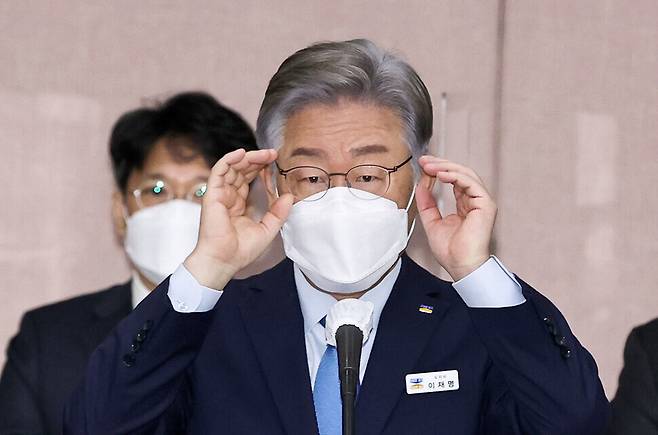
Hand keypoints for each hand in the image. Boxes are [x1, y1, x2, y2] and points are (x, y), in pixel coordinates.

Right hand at [184, 148, 293, 288]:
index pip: (249, 180)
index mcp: (239, 204)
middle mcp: (229, 197)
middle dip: (258, 160)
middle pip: (242, 171)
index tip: (275, 162)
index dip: (261, 169)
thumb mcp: (268, 229)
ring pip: (232, 168)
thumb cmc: (241, 250)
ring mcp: (220, 194)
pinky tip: (243, 153)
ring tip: (265, 153)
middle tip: (273, 153)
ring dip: (248, 157)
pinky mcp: (212, 194)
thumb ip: (278, 213)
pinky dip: (229, 159)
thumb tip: (289, 196)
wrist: (224, 260)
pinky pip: (219, 171)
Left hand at [415, 156, 496, 280]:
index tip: (423, 165)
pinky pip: (471, 183)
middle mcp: (475, 201)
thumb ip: (427, 203)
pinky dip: (456, 176)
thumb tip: (421, 185)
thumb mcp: (431, 221)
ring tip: (430, 166)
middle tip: (425, 160)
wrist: (460, 265)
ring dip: (446, 167)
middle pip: (460, 174)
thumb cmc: (450, 251)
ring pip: (466, 175)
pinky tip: (441, 174)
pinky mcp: (486, 204)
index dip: (439, 170)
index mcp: (465, 205)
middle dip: (441, 164)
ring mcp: (482, 202)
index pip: (453, 180)